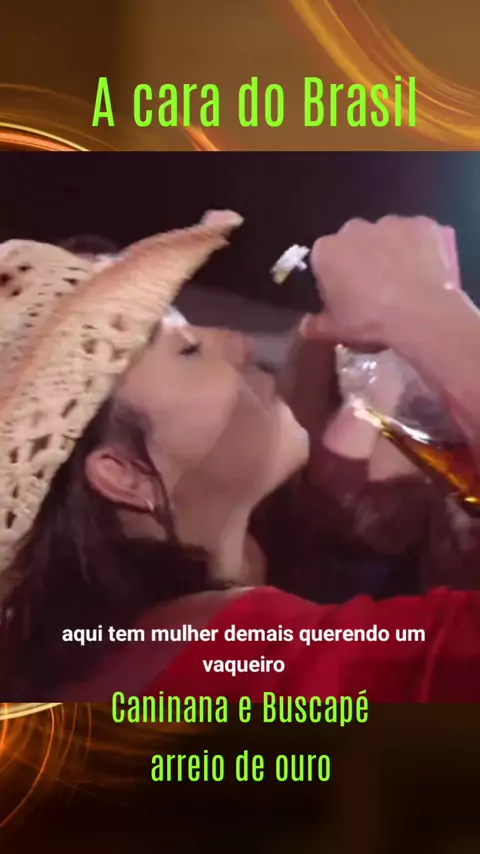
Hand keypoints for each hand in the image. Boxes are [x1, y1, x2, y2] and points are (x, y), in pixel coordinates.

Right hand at [302, 216, 456, 346]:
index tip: (345, 298)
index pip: (324, 259)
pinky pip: (418, 235)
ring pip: (387, 235)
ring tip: (405, 283)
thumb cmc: (369, 321)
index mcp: (327, 251)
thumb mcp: (337, 330)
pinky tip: (428, 272)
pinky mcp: (423, 224)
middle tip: (376, 291)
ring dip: (392, 252)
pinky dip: (421, 249)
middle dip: (362, 260)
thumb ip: (317, 325)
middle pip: (355, 242)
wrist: (420, 313)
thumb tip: (305, 326)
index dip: (334, 279)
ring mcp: (392, 222)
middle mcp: (355, 228)